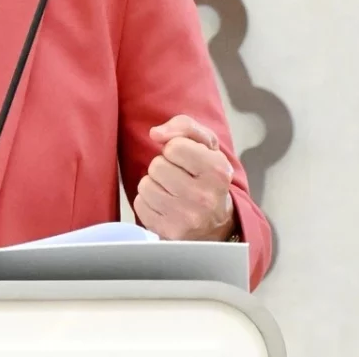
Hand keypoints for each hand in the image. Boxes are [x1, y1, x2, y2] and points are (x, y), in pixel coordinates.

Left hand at [133, 114, 235, 241]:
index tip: (186, 161)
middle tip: (179, 177)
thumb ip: (184, 126)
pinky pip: (140, 204)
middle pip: (157, 166)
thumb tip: (155, 133)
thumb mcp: (206, 145)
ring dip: (154, 185)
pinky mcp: (170, 232)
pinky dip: (149, 203)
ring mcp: (187, 218)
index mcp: (217, 171)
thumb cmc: (207, 177)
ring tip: (172, 192)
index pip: (173, 147)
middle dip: (164, 167)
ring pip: (145, 185)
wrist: (218, 224)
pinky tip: (166, 206)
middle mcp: (204, 196)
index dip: (175, 150)